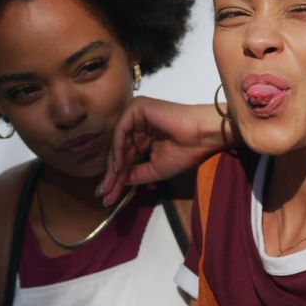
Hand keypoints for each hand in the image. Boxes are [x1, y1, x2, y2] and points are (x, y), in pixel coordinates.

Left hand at [96, 97, 234, 204]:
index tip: (107, 197)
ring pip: (118, 142)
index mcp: (144, 137)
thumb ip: (135, 174)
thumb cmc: (184, 152)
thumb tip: (116, 183)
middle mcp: (137, 125)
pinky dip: (119, 148)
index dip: (117, 178)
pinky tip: (118, 166)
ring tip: (110, 184)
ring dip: (113, 165)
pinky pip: (122, 130)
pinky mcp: (137, 108)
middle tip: (104, 193)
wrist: (201, 137)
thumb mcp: (154, 169)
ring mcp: (136, 115)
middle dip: (112, 174)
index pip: (126, 158)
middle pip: (120, 151)